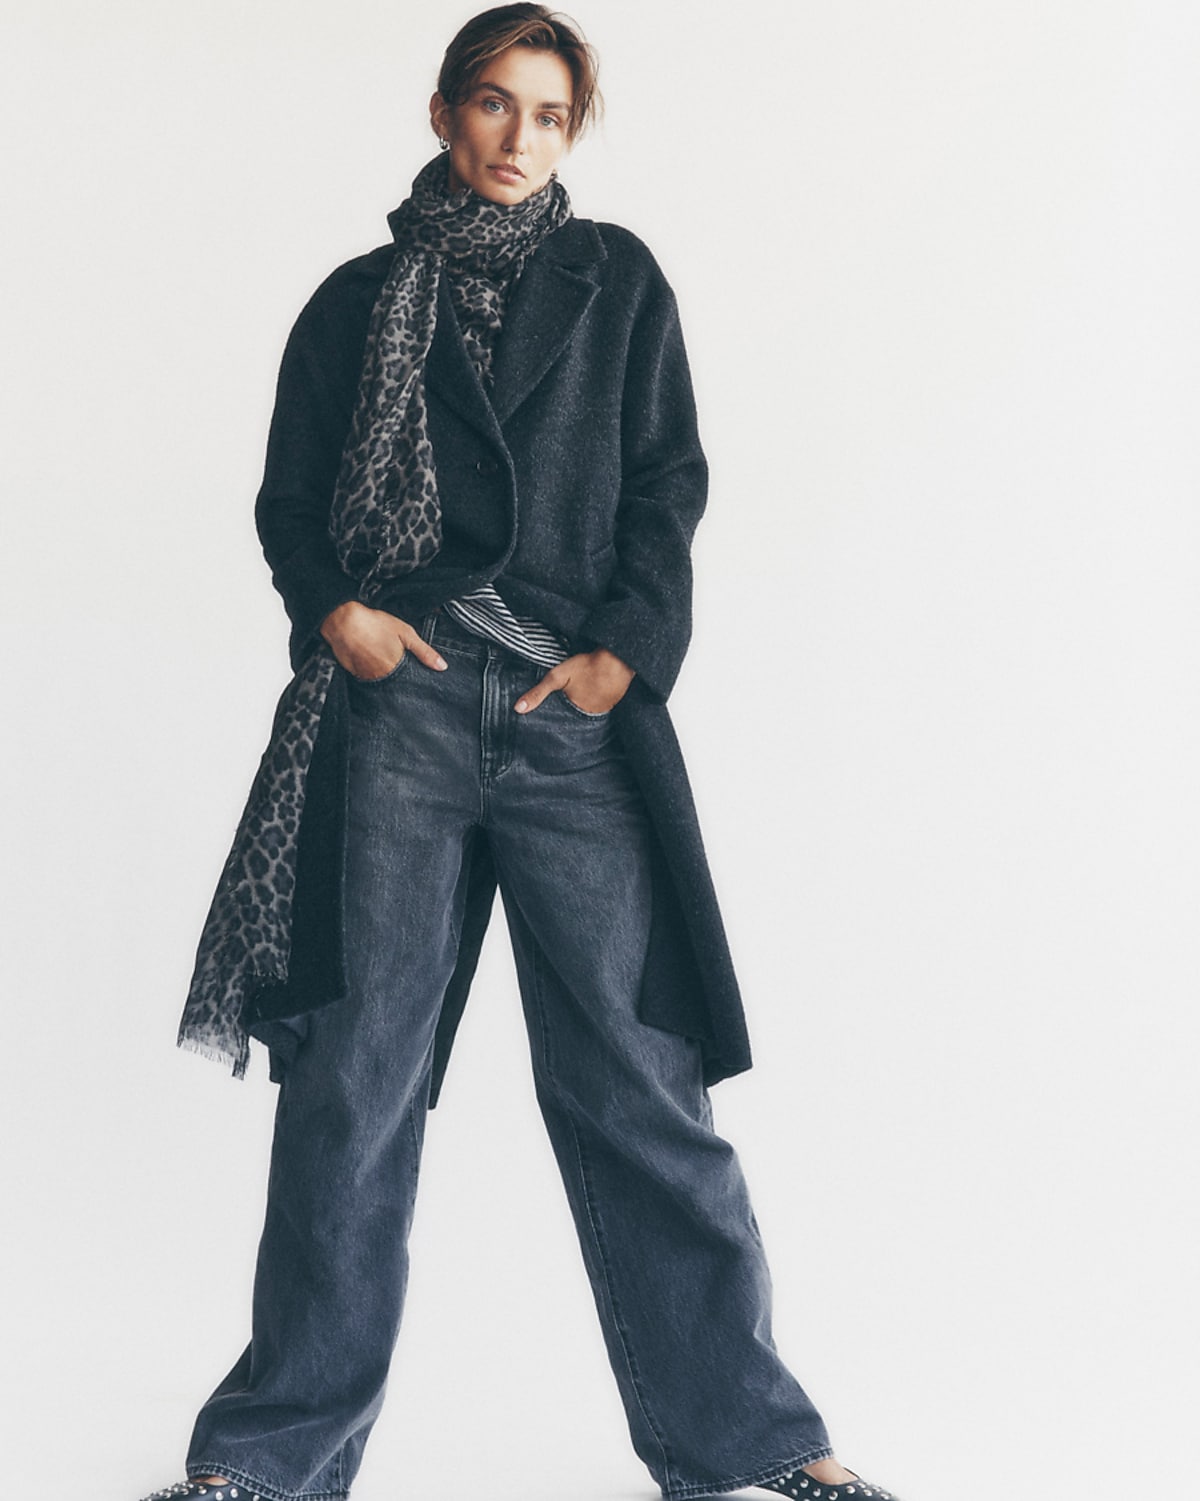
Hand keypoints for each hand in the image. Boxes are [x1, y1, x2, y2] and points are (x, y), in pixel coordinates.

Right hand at [320, 601, 446, 679]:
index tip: (413, 677)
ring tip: (379, 659)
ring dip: (382, 676)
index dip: (411, 680)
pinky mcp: (354, 675)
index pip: (409, 683)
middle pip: (394, 685)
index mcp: (396, 669)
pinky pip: (365, 679)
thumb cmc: (374, 624)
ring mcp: (366, 677)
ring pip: (380, 683)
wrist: (343, 621)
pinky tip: (369, 660)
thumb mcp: (405, 633)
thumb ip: (424, 652)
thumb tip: (442, 666)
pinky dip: (369, 673)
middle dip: (397, 678)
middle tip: (392, 662)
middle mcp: (381, 677)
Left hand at [515, 649, 634, 715]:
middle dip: (569, 715)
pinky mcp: (614, 701)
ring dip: (583, 707)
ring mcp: (606, 709)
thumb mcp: (557, 677)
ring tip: (579, 698)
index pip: (563, 725)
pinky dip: (595, 701)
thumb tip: (517, 709)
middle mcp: (593, 716)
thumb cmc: (587, 666)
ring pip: (589, 713)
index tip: (551, 719)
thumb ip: (537, 693)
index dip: (556, 721)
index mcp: (577, 714)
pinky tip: (593, 691)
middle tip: (566, 705)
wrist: (618, 659)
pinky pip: (601, 705)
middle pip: (576, 719)